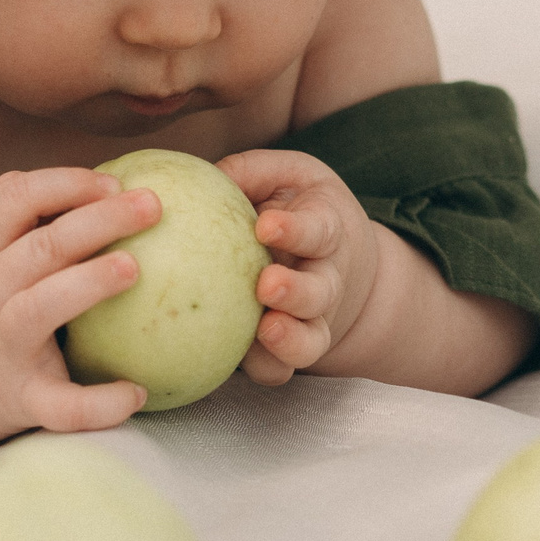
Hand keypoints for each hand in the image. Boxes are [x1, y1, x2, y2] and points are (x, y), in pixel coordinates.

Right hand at [0, 168, 161, 447]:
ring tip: (134, 267)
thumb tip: (110, 187)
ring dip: (87, 284)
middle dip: (98, 219)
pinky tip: (136, 391)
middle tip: (151, 205)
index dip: (63, 184)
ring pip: (38, 310)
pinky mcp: (20, 398)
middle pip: (40, 247)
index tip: (111, 183)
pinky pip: (59, 406)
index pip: (11, 197)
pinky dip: (97, 404)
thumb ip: (21, 224)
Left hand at [217, 149, 383, 385]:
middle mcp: (325, 279)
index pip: (317, 229)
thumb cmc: (299, 209)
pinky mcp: (292, 348)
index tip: (266, 227)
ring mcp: (312, 319)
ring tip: (266, 331)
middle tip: (266, 286)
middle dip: (296, 292)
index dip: (295, 230)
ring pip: (310, 340)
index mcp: (325, 230)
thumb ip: (251, 172)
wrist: (339, 263)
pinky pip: (281, 368)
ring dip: (290, 341)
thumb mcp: (286, 176)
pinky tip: (233, 361)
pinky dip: (265, 367)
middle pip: (319, 293)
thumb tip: (200, 174)